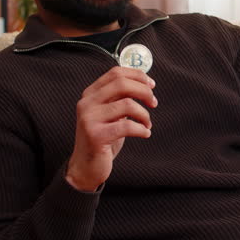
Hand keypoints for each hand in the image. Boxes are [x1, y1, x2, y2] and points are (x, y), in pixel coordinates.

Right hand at [66, 67, 156, 191]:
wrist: (86, 166)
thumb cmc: (103, 138)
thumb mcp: (109, 113)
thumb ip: (120, 98)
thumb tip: (145, 83)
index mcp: (90, 94)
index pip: (116, 73)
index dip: (137, 75)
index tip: (151, 85)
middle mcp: (87, 103)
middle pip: (121, 84)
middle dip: (144, 91)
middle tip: (153, 102)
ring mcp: (89, 119)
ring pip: (127, 105)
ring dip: (144, 114)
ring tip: (147, 124)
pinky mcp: (96, 136)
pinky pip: (127, 126)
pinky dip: (141, 129)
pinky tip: (145, 133)